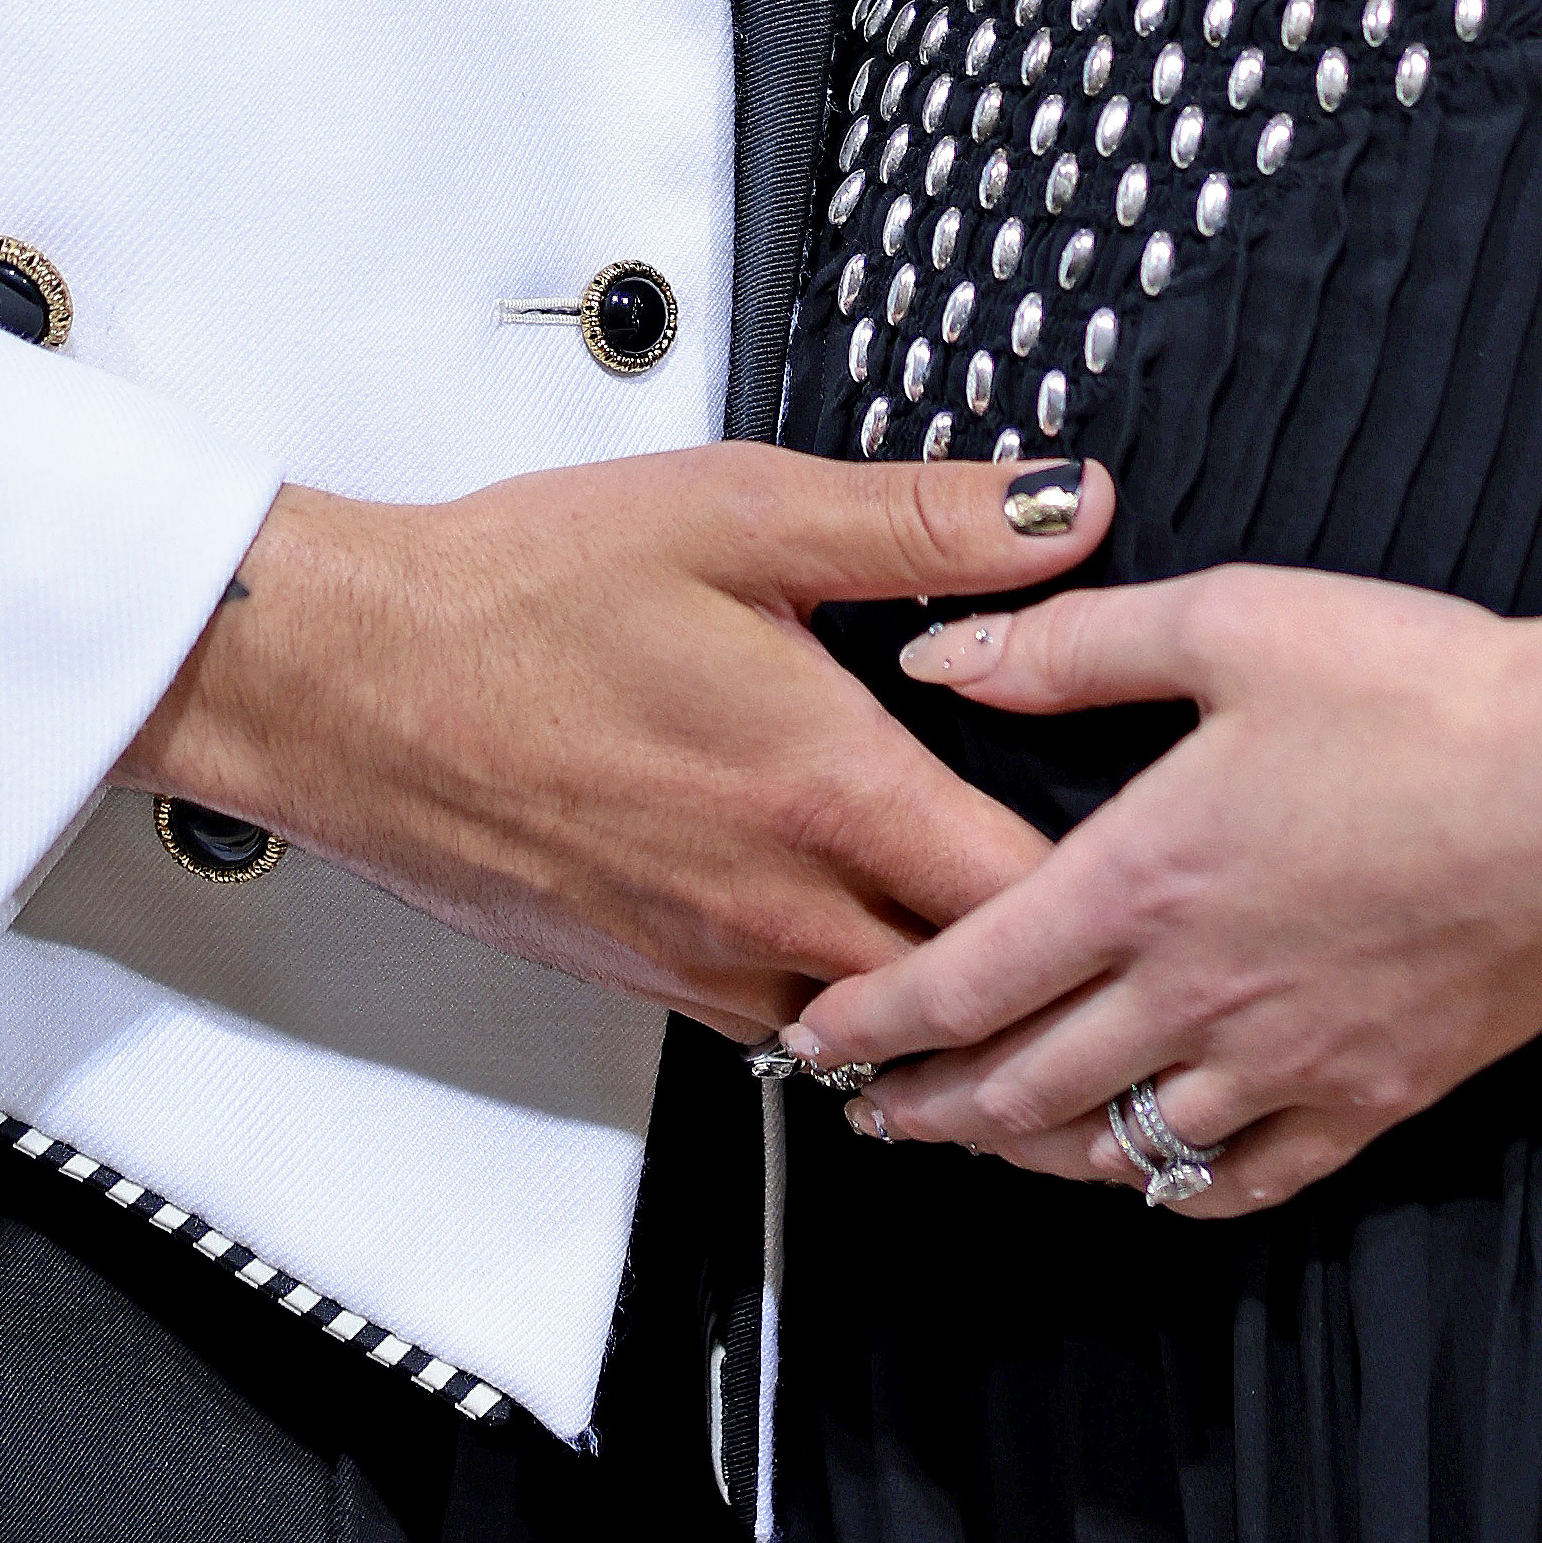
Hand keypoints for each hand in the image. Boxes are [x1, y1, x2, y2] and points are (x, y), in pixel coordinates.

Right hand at [114, 446, 1113, 1040]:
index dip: (1131, 891)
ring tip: (1055, 979)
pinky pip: (797, 1029)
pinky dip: (865, 1017)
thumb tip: (1068, 506)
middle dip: (1075, 981)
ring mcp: (716, 962)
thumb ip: (920, 518)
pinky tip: (889, 961)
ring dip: (970, 1016)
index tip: (1193, 856)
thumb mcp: (738, 511)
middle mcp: (785, 906)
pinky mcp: (655, 981)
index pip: (1036, 897)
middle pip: (983, 996)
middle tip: (1161, 945)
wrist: (348, 685)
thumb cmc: (522, 593)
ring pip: (892, 1036)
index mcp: (831, 791)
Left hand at [782, 567, 1541, 1212]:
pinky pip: (1244, 1180)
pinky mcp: (1374, 1099)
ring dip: (1028, 1155)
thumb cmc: (1424, 691)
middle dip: (925, 1108)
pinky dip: (1172, 1189)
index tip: (812, 1038)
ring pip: (1118, 1151)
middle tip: (866, 1110)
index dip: (872, 1021)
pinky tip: (1145, 1174)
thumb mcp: (1230, 623)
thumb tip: (938, 655)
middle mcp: (1197, 994)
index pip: (964, 979)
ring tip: (978, 1142)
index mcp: (1145, 878)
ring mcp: (1288, 1062)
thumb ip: (1068, 647)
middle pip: (1020, 1090)